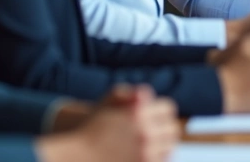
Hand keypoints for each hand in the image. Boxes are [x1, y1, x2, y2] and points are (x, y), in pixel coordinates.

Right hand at [44, 85, 178, 161]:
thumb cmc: (92, 127)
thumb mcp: (108, 102)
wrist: (78, 156)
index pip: (168, 109)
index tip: (157, 115)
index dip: (162, 111)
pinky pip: (162, 160)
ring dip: (162, 145)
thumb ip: (129, 94)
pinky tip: (145, 155)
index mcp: (137, 113)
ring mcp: (145, 152)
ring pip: (169, 147)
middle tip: (157, 131)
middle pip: (172, 129)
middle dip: (165, 128)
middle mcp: (144, 132)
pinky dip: (157, 157)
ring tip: (150, 144)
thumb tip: (147, 94)